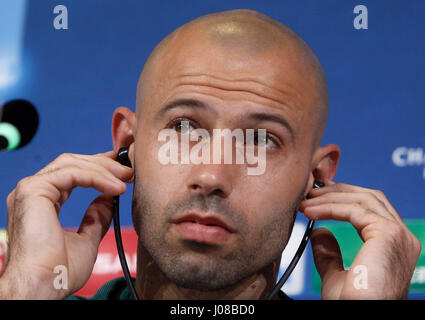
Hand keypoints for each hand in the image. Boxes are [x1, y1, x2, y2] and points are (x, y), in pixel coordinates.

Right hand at [0, 151, 132, 298]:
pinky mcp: (34, 189)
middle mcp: (34, 193)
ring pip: (72, 164)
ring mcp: (31, 189)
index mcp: (42, 203)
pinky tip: (115, 187)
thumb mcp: (87, 239)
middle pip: (72, 163)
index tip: (121, 170)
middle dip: (104, 164)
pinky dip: (97, 177)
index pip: (71, 173)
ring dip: (104, 169)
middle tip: (128, 170)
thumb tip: (107, 199)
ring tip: (126, 178)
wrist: (44, 286)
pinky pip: (72, 173)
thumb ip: (96, 217)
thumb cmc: (60, 271)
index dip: (98, 168)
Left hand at [299, 179, 420, 298]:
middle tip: (311, 192)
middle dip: (337, 191)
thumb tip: (320, 233)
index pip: (371, 208)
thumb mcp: (336, 276)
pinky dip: (329, 208)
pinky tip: (310, 212)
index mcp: (394, 246)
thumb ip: (329, 254)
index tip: (319, 195)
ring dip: (330, 198)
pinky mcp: (388, 233)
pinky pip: (354, 210)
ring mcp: (398, 234)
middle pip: (370, 198)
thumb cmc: (353, 304)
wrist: (360, 313)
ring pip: (362, 200)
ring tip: (306, 203)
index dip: (344, 197)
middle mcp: (402, 238)